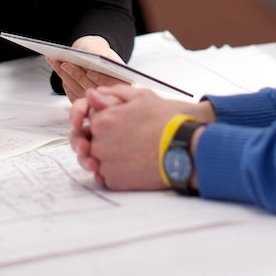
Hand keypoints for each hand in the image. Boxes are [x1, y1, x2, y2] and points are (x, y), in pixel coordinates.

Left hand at [48, 35, 129, 100]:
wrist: (89, 54)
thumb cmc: (97, 51)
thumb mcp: (102, 49)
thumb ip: (103, 56)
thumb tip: (102, 59)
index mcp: (121, 84)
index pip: (113, 85)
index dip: (101, 78)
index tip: (90, 72)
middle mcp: (109, 96)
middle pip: (93, 89)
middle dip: (78, 75)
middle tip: (66, 64)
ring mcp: (93, 102)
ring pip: (78, 90)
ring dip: (66, 74)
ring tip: (57, 61)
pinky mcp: (80, 102)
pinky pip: (70, 91)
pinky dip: (62, 77)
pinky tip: (55, 65)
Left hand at [69, 85, 214, 189]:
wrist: (184, 148)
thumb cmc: (165, 120)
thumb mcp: (141, 97)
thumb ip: (112, 94)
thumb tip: (92, 94)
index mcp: (103, 120)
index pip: (91, 121)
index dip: (105, 121)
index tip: (118, 125)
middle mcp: (99, 143)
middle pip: (91, 142)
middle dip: (104, 141)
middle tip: (126, 141)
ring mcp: (106, 164)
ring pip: (97, 161)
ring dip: (108, 158)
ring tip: (131, 153)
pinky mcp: (114, 182)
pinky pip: (106, 177)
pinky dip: (116, 173)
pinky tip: (133, 165)